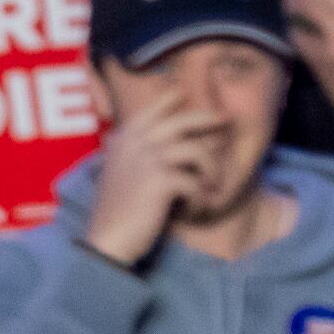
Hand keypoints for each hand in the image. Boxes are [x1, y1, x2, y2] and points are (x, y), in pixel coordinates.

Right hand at [81, 90, 230, 266]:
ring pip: (197, 151)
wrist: (106, 240)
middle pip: (182, 121)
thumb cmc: (118, 211)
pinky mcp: (160, 181)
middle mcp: (135, 143)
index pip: (153, 109)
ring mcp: (148, 159)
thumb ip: (138, 154)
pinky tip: (196, 210)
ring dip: (212, 170)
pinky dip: (201, 199)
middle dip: (208, 118)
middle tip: (227, 120)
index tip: (187, 94)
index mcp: (125, 139)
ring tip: (213, 187)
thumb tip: (170, 143)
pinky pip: (196, 183)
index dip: (172, 99)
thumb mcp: (122, 173)